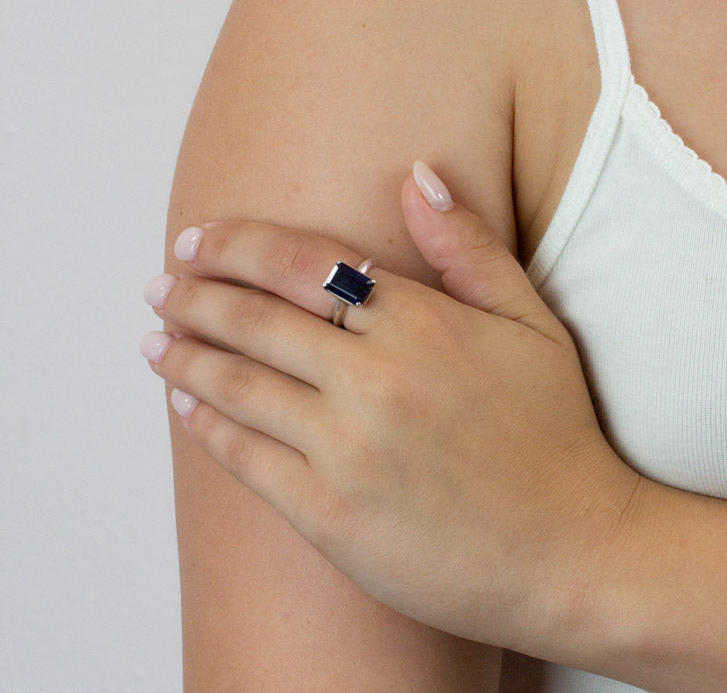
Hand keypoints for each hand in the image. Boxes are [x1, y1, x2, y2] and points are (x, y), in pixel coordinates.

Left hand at [141, 163, 643, 652]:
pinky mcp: (329, 516)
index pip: (304, 264)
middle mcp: (375, 379)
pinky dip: (206, 425)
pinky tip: (184, 406)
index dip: (239, 245)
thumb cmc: (555, 430)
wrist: (571, 550)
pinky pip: (246, 458)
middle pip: (256, 320)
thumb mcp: (532, 321)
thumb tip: (417, 175)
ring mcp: (347, 449)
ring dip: (184, 356)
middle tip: (160, 283)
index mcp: (423, 323)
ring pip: (238, 385)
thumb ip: (469, 246)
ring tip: (154, 337)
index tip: (200, 237)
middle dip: (195, 295)